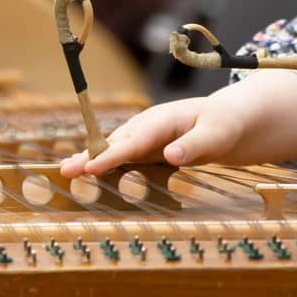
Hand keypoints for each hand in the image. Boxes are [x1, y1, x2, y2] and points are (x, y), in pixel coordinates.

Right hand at [58, 95, 241, 177]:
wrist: (230, 120)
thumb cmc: (224, 126)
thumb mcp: (215, 136)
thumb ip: (193, 146)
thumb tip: (170, 157)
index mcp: (161, 121)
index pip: (132, 142)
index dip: (110, 156)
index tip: (91, 167)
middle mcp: (148, 127)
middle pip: (115, 144)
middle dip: (89, 156)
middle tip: (66, 171)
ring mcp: (145, 137)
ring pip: (114, 149)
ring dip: (91, 160)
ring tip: (67, 173)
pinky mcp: (147, 149)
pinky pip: (123, 158)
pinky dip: (104, 165)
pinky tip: (89, 175)